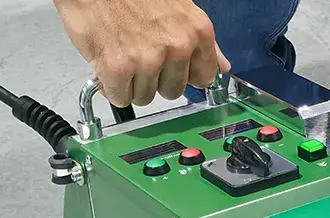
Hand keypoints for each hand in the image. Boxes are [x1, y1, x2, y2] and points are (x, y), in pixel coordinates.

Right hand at [54, 0, 230, 106]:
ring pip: (145, 97)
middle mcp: (177, 47)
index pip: (204, 78)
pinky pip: (120, 97)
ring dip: (132, 83)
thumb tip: (222, 66)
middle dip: (156, 79)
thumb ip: (202, 42)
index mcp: (197, 31)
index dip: (184, 76)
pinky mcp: (118, 68)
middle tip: (139, 55)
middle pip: (173, 91)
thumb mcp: (179, 8)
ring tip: (122, 54)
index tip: (172, 70)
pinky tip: (108, 64)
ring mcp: (148, 59)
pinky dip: (111, 87)